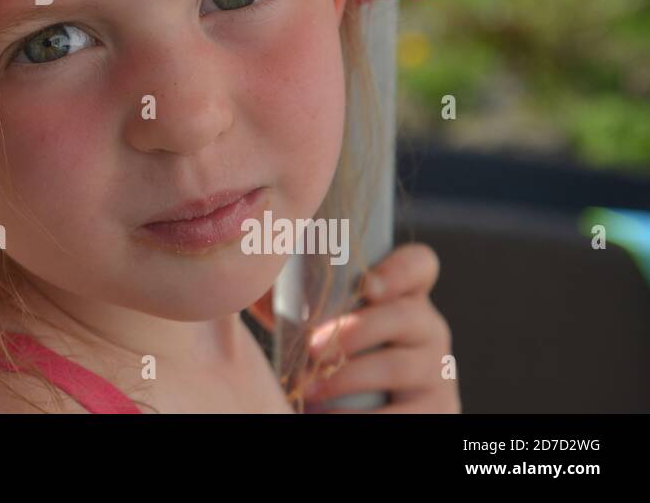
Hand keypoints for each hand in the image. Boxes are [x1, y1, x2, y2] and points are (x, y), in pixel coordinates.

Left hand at [299, 241, 459, 412]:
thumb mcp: (320, 315)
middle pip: (405, 315)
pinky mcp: (438, 410)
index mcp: (403, 295)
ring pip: (399, 365)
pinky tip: (328, 417)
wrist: (354, 409)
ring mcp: (437, 370)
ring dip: (347, 377)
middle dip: (354, 331)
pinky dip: (362, 419)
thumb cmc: (326, 352)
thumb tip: (246, 265)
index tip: (365, 284)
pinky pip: (405, 416)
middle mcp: (428, 327)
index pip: (420, 264)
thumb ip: (292, 288)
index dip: (399, 269)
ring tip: (309, 388)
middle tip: (310, 348)